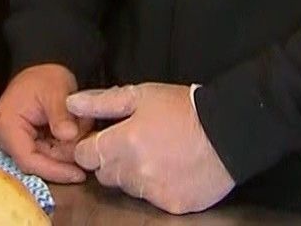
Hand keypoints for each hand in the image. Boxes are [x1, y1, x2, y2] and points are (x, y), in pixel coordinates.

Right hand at [0, 64, 91, 183]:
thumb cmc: (44, 78)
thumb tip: (69, 136)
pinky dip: (62, 148)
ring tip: (81, 127)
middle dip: (66, 155)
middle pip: (38, 162)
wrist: (38, 75)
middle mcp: (2, 137)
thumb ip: (62, 113)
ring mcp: (10, 143)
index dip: (55, 170)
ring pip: (44, 161)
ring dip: (66, 149)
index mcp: (5, 124)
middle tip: (87, 138)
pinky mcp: (20, 145)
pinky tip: (72, 133)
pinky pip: (45, 156)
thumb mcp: (57, 89)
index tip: (79, 173)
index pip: (29, 160)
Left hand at [69, 83, 235, 214]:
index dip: (91, 146)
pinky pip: (151, 199)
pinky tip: (171, 169)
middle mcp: (135, 172)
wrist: (229, 132)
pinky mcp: (172, 205)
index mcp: (123, 143)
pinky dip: (156, 187)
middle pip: (105, 173)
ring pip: (127, 187)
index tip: (104, 138)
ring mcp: (154, 192)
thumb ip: (102, 103)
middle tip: (135, 143)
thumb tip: (71, 104)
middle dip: (112, 160)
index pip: (85, 156)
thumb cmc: (183, 109)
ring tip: (157, 154)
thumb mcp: (141, 96)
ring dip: (133, 174)